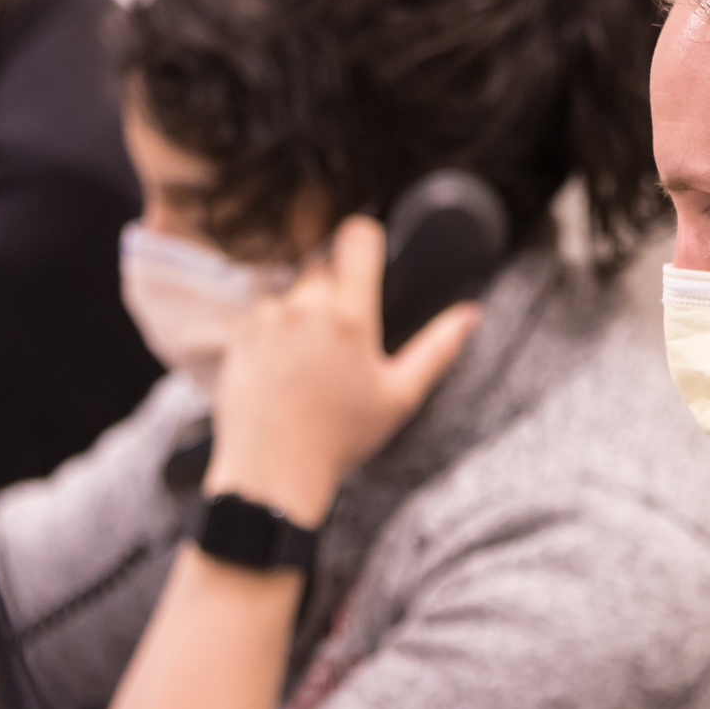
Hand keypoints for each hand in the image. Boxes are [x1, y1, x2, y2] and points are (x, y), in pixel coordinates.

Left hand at [206, 216, 479, 525]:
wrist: (274, 470)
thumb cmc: (339, 438)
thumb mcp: (399, 396)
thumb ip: (437, 348)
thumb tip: (469, 315)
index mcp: (349, 317)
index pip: (357, 239)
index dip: (365, 239)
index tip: (368, 255)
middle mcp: (305, 309)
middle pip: (323, 268)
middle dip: (335, 294)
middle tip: (341, 342)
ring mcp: (267, 320)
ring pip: (292, 293)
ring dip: (301, 314)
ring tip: (309, 364)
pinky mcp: (240, 335)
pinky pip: (262, 316)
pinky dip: (274, 334)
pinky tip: (284, 371)